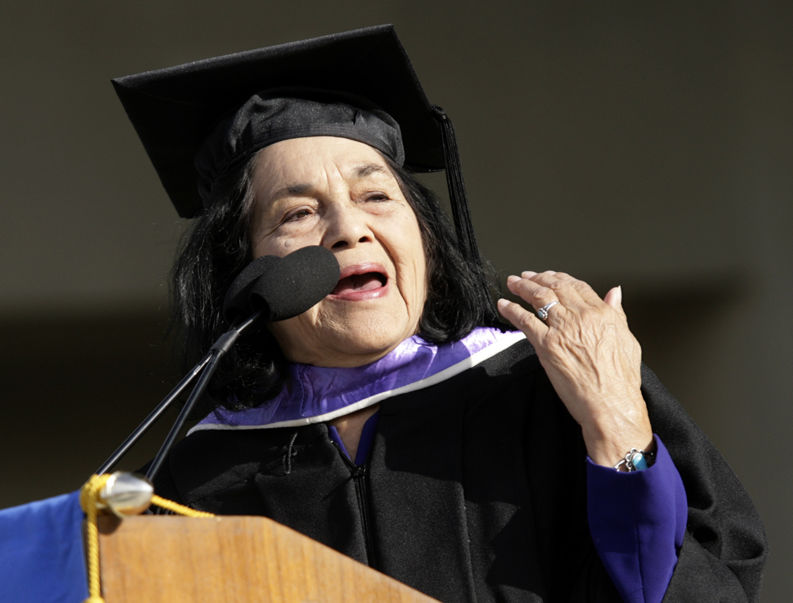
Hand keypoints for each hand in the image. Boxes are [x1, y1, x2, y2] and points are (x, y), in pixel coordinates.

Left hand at [497, 271, 652, 465]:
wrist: (611, 405)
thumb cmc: (621, 381)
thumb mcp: (627, 340)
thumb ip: (617, 313)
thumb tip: (614, 294)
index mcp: (602, 314)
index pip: (577, 286)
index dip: (560, 277)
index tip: (551, 276)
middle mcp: (581, 317)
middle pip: (555, 287)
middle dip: (538, 278)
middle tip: (527, 276)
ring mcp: (562, 329)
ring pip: (538, 298)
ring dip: (522, 287)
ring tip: (514, 283)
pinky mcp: (546, 345)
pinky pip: (525, 320)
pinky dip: (512, 309)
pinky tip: (504, 304)